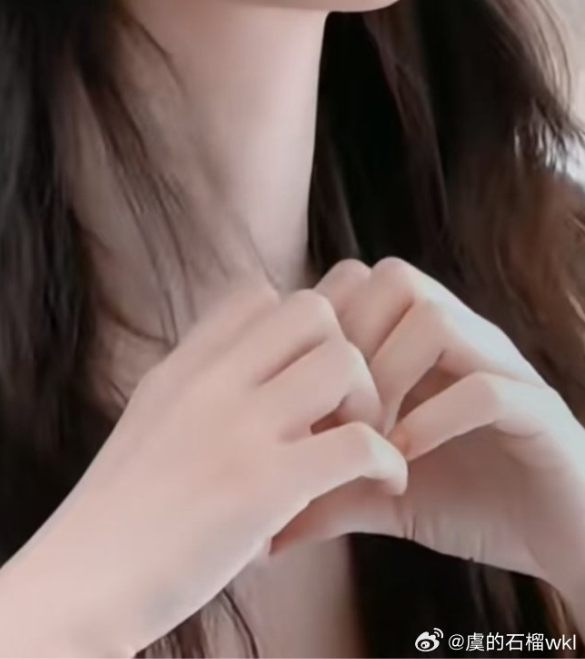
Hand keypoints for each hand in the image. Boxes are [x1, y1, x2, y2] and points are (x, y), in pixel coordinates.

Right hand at [0, 282, 406, 657]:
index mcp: (182, 370)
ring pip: (343, 362)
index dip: (294, 332)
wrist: (78, 587)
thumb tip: (241, 387)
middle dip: (344, 352)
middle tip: (343, 411)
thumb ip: (193, 397)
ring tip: (362, 447)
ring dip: (370, 402)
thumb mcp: (146, 429)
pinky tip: (382, 484)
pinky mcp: (264, 487)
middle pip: (311, 310)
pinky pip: (358, 444)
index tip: (300, 383)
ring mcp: (238, 431)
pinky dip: (386, 461)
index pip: (257, 296)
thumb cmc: (115, 528)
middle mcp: (210, 385)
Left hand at [270, 257, 584, 604]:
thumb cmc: (472, 500)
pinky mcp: (539, 410)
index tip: (304, 392)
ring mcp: (503, 365)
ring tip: (373, 436)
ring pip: (436, 316)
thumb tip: (261, 535)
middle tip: (338, 411)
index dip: (324, 326)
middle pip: (394, 277)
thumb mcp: (386, 493)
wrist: (564, 539)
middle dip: (353, 341)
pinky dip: (436, 419)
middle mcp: (465, 336)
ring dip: (391, 374)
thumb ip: (330, 490)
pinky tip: (410, 460)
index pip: (360, 280)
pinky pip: (486, 386)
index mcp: (425, 340)